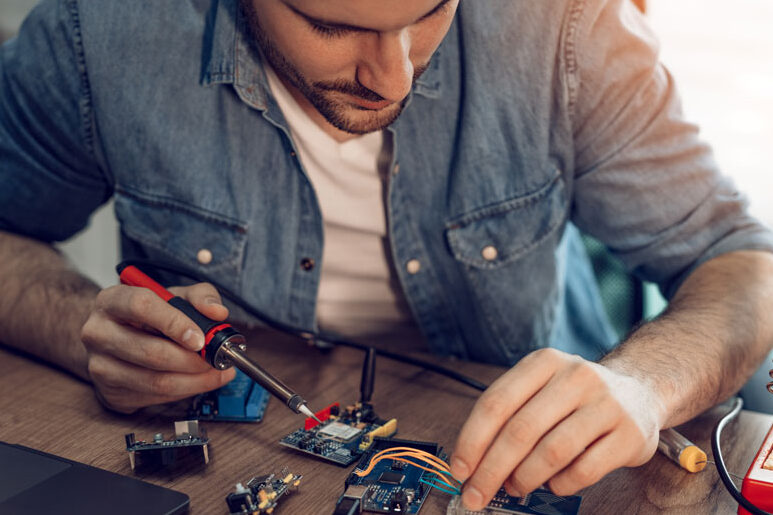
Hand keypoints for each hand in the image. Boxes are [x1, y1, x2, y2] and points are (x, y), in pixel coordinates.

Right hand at [80, 282, 236, 412]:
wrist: (115, 338)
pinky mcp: (110, 392)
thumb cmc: (149, 315)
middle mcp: (98, 332)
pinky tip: (197, 382)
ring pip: (155, 380)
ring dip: (194, 380)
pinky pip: (154, 397)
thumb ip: (200, 296)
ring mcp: (100, 365)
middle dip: (193, 360)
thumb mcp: (174, 296)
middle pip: (151, 352)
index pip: (141, 306)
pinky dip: (184, 392)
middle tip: (217, 360)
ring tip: (215, 373)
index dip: (174, 323)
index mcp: (112, 300)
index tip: (200, 338)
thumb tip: (217, 312)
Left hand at [449, 348, 663, 509]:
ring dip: (525, 478)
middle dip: (492, 469)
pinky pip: (584, 470)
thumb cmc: (576, 397)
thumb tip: (471, 461)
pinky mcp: (630, 435)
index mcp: (544, 362)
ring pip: (552, 451)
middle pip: (520, 430)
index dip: (472, 440)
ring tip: (515, 488)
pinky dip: (560, 484)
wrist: (640, 392)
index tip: (459, 469)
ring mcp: (606, 404)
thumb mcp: (542, 388)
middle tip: (477, 493)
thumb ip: (509, 416)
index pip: (496, 402)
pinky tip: (552, 484)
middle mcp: (576, 377)